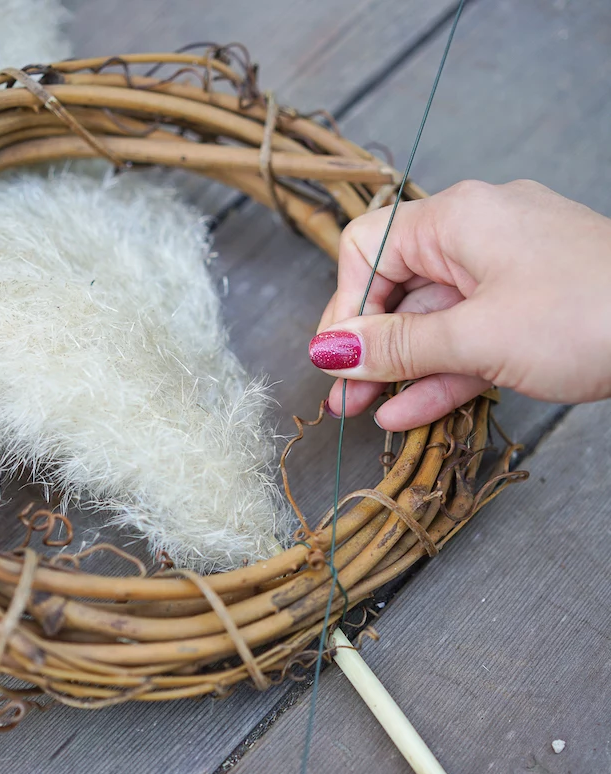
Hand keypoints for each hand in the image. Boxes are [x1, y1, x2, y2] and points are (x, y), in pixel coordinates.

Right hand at [311, 180, 610, 428]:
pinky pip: (471, 338)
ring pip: (435, 321)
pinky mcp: (532, 309)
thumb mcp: (476, 335)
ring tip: (363, 414)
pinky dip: (442, 372)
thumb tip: (329, 350)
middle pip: (398, 289)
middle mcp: (478, 237)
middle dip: (366, 347)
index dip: (343, 307)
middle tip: (340, 398)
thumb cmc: (585, 314)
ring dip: (399, 368)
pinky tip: (409, 411)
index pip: (369, 249)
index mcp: (457, 219)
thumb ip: (397, 345)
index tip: (333, 361)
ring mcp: (509, 274)